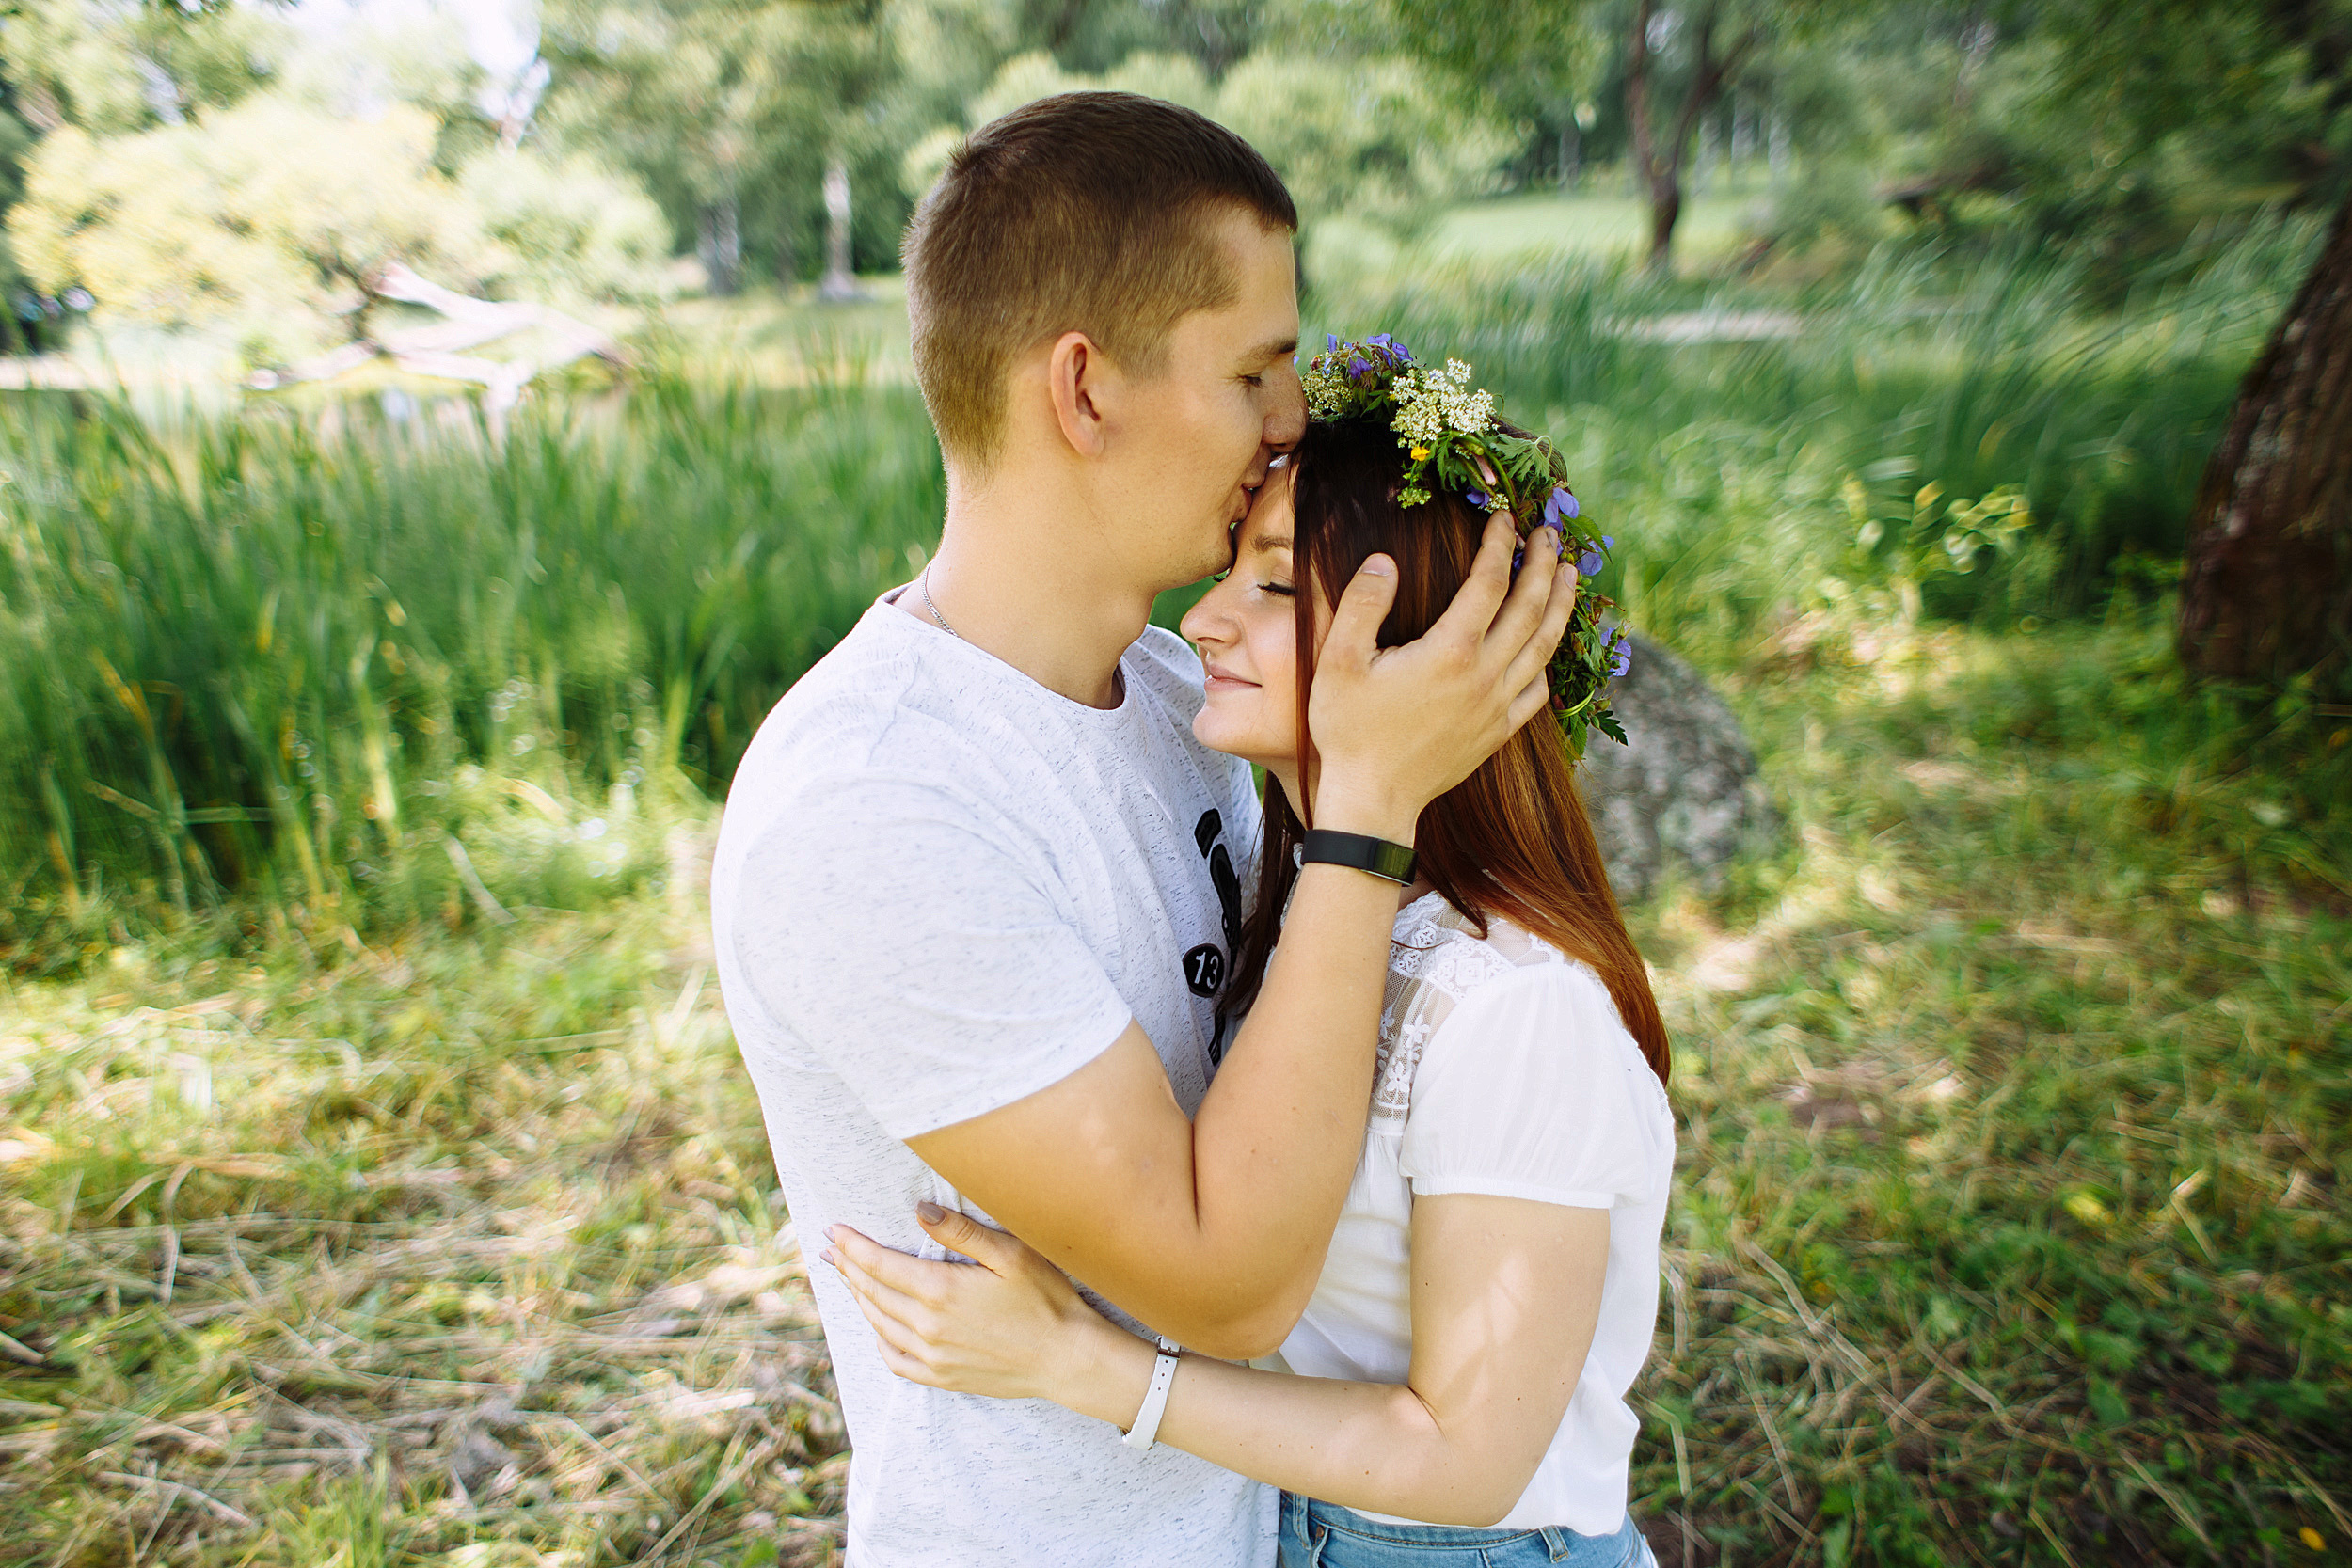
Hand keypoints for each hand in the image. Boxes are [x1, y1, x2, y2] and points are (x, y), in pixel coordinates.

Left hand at [824, 1204, 1112, 1403]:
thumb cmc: (1046, 1299)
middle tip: (830, 1249)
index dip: (854, 1245)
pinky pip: (895, 1360)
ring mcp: (932, 1356)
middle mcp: (927, 1326)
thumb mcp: (1011, 1254)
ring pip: (879, 1323)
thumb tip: (918, 1210)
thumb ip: (961, 1232)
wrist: (1067, 1358)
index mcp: (941, 1291)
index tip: (834, 1230)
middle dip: (849, 1267)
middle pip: (873, 1292)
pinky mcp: (942, 1378)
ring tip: (848, 1278)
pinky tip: (877, 1328)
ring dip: (859, 1298)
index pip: (881, 1264)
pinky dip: (879, 1339)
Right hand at [1307, 513, 1578, 838]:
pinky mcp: (1498, 732)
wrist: (1372, 801)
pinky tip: (1546, 646)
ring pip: (1544, 646)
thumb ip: (1362, 603)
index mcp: (1451, 651)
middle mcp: (1485, 675)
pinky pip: (1538, 690)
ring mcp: (1497, 706)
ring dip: (1561, 605)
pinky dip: (1548, 660)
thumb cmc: (1348, 729)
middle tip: (1550, 532)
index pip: (1490, 582)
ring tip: (1571, 573)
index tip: (1504, 517)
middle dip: (1544, 564)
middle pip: (1530, 608)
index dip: (1500, 544)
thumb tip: (1384, 560)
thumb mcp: (1338, 660)